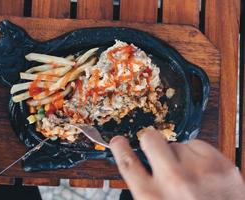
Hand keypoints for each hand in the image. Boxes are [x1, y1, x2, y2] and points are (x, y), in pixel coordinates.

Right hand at [110, 129, 244, 199]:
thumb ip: (146, 190)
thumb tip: (139, 167)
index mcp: (152, 198)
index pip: (127, 162)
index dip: (120, 148)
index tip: (119, 141)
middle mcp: (173, 181)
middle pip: (150, 139)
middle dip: (150, 140)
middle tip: (154, 146)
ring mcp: (198, 171)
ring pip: (177, 144)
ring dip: (178, 154)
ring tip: (188, 173)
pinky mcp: (219, 165)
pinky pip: (198, 144)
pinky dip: (197, 154)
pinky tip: (201, 170)